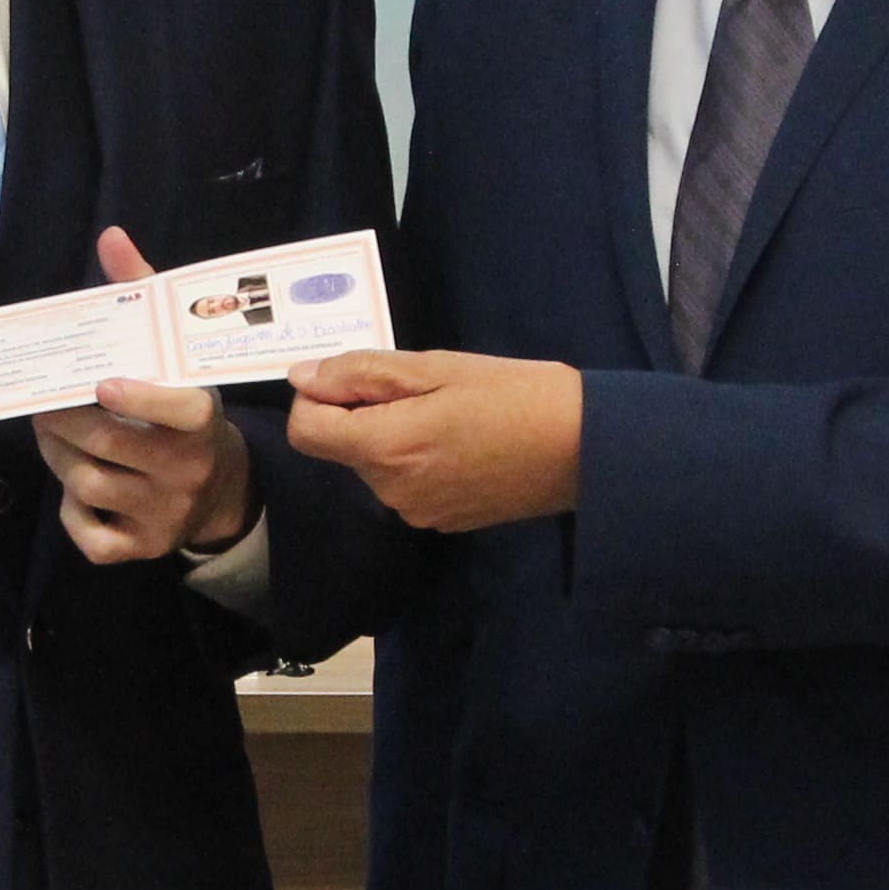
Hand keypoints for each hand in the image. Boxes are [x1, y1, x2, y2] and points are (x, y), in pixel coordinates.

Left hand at [34, 227, 254, 565]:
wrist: (222, 489)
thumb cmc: (187, 411)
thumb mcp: (177, 355)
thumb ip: (145, 294)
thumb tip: (111, 237)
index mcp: (202, 421)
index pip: (180, 412)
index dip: (139, 400)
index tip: (101, 384)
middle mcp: (188, 471)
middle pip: (108, 445)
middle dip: (62, 421)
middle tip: (41, 404)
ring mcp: (164, 514)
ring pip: (89, 485)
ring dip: (57, 457)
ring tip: (50, 434)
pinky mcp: (144, 548)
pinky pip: (92, 538)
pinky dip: (72, 516)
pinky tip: (75, 491)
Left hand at [285, 348, 584, 531]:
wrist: (586, 449)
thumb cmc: (516, 394)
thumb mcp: (437, 367)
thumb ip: (362, 373)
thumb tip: (302, 377)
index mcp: (386, 449)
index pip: (306, 430)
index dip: (319, 397)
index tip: (361, 378)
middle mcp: (391, 492)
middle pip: (343, 446)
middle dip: (367, 413)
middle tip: (428, 389)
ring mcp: (417, 513)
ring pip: (376, 464)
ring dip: (396, 435)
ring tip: (454, 415)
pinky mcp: (442, 522)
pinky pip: (407, 483)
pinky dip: (421, 460)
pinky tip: (466, 443)